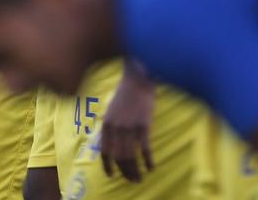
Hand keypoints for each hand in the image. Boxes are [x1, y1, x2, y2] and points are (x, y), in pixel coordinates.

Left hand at [99, 67, 154, 182]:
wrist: (139, 77)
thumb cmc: (126, 91)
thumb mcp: (112, 109)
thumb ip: (110, 126)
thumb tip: (111, 144)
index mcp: (106, 124)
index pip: (105, 152)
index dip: (108, 166)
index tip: (112, 175)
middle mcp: (116, 128)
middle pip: (119, 158)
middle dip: (125, 172)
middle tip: (132, 180)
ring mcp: (130, 127)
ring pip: (131, 157)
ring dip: (135, 171)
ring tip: (140, 178)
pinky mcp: (144, 125)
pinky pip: (145, 149)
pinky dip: (148, 161)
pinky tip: (151, 167)